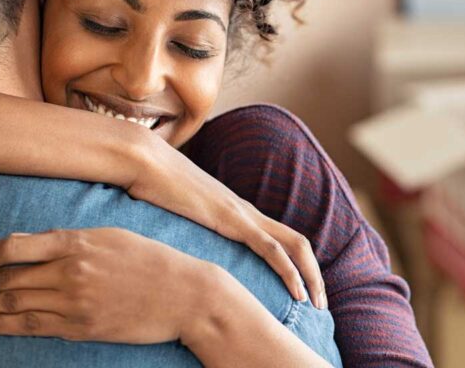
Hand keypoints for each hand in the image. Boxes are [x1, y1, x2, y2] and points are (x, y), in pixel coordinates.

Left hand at [0, 229, 231, 343]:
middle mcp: (70, 269)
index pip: (14, 246)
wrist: (187, 294)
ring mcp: (75, 300)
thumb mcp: (113, 237)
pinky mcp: (82, 326)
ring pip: (13, 304)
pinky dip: (4, 326)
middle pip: (6, 278)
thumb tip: (35, 247)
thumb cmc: (154, 262)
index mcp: (77, 241)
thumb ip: (73, 241)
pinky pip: (32, 326)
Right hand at [122, 134, 325, 308]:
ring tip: (317, 304)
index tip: (302, 290)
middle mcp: (247, 212)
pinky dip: (288, 270)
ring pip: (294, 246)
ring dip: (310, 276)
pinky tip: (296, 291)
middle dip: (314, 275)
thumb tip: (178, 240)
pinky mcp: (232, 220)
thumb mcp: (175, 213)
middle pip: (298, 242)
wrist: (143, 161)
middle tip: (321, 304)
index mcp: (237, 212)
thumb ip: (186, 225)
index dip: (297, 264)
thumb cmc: (151, 186)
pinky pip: (270, 248)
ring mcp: (243, 214)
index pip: (281, 238)